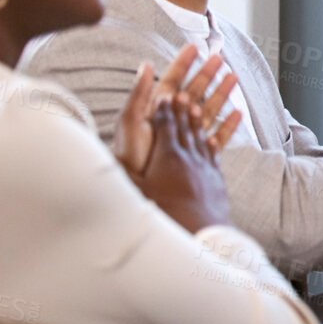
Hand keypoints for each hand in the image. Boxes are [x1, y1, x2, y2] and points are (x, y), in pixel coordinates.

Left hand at [114, 44, 245, 172]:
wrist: (139, 186)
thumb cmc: (130, 155)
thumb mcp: (131, 120)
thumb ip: (140, 93)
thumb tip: (145, 65)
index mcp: (157, 109)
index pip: (172, 80)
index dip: (183, 63)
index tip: (194, 47)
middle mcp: (173, 120)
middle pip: (194, 91)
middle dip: (207, 74)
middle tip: (219, 58)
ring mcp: (186, 135)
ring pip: (208, 109)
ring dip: (221, 93)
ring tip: (233, 78)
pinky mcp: (197, 153)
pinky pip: (217, 136)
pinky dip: (228, 125)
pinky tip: (238, 114)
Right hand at [129, 93, 233, 233]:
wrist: (202, 230)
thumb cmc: (165, 212)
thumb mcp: (137, 192)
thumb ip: (123, 173)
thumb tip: (106, 160)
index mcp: (168, 156)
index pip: (165, 126)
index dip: (164, 110)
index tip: (163, 96)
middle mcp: (189, 156)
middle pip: (184, 126)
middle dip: (181, 109)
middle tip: (181, 94)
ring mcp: (205, 166)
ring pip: (200, 137)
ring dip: (197, 121)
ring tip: (196, 107)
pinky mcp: (216, 178)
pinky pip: (214, 154)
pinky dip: (211, 142)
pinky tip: (210, 139)